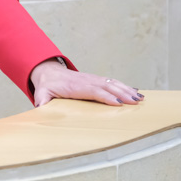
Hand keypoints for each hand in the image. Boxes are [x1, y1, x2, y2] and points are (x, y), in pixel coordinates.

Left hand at [30, 58, 144, 106]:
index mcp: (74, 86)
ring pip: (111, 83)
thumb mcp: (41, 94)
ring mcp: (92, 79)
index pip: (92, 91)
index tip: (117, 103)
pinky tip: (135, 91)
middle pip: (106, 86)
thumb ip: (41, 101)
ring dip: (126, 90)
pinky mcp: (96, 80)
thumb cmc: (46, 86)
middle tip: (135, 102)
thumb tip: (41, 109)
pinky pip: (112, 82)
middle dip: (121, 94)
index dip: (105, 96)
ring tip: (140, 98)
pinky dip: (124, 86)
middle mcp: (85, 81)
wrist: (48, 72)